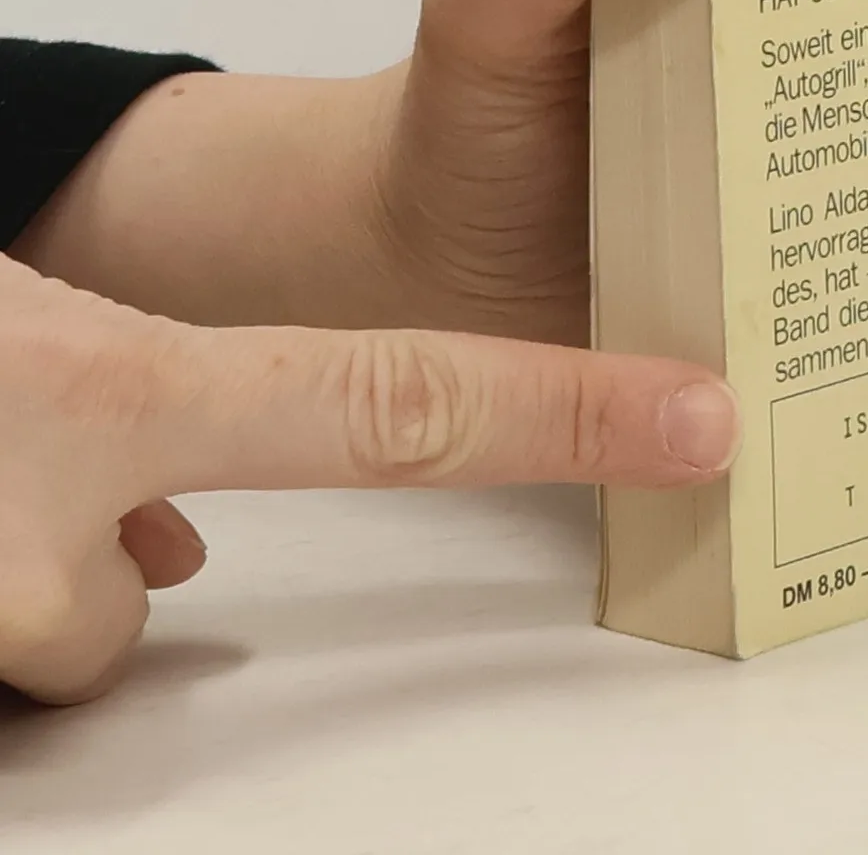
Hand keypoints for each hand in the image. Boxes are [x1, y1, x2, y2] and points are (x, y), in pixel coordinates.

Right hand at [0, 255, 738, 704]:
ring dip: (24, 582)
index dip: (562, 419)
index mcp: (112, 386)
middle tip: (26, 510)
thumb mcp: (16, 323)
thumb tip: (178, 544)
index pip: (390, 409)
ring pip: (64, 644)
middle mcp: (45, 514)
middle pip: (152, 613)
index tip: (698, 423)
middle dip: (112, 589)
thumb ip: (131, 399)